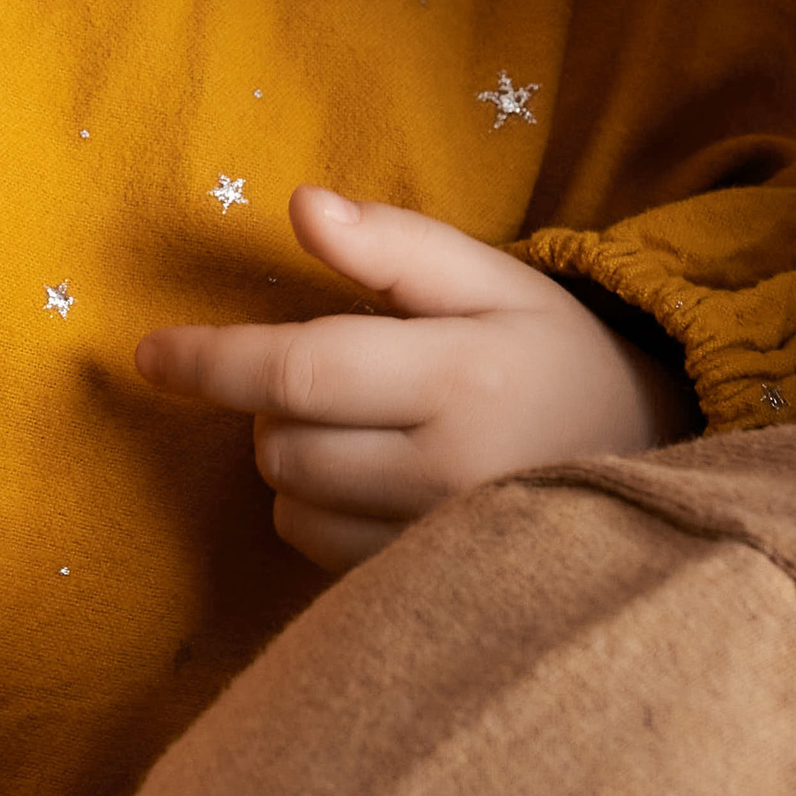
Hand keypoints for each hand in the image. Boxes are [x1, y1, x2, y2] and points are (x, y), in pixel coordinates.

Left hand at [135, 186, 698, 574]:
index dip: (211, 361)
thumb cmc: (553, 357)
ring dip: (296, 460)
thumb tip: (301, 203)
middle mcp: (450, 471)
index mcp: (464, 376)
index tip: (146, 354)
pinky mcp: (428, 591)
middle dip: (277, 403)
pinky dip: (320, 513)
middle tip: (343, 377)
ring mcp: (438, 544)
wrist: (648, 468)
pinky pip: (318, 553)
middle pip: (284, 442)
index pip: (301, 370)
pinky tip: (377, 485)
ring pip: (291, 504)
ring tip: (371, 431)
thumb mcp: (493, 280)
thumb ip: (396, 245)